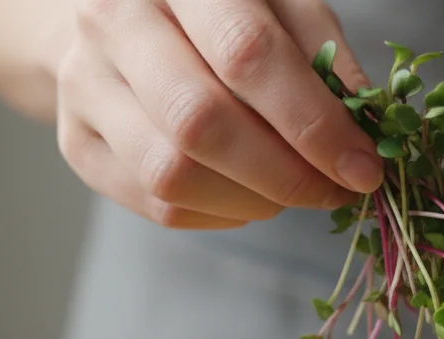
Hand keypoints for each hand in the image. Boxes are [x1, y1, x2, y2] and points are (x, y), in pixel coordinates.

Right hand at [55, 0, 383, 228]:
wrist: (125, 14)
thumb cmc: (223, 8)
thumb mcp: (281, 3)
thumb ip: (324, 57)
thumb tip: (364, 131)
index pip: (246, 54)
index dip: (311, 122)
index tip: (362, 168)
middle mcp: (114, 21)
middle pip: (200, 123)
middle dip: (284, 174)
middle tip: (333, 191)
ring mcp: (85, 85)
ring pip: (172, 174)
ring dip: (252, 200)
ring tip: (292, 191)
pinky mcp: (78, 143)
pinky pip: (156, 204)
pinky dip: (221, 213)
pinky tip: (250, 195)